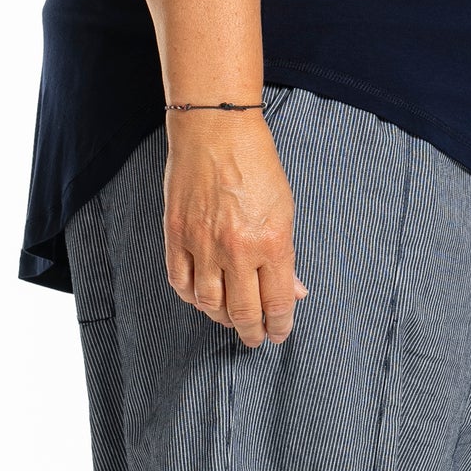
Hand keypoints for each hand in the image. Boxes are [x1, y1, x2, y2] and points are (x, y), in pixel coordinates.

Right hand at [163, 114, 307, 346]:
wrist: (215, 130)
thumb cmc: (256, 164)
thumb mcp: (285, 209)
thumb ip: (287, 255)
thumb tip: (294, 291)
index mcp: (272, 242)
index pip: (277, 302)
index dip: (280, 325)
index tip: (279, 333)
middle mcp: (237, 249)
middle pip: (243, 312)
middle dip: (251, 333)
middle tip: (255, 339)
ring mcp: (203, 244)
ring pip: (209, 304)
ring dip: (221, 319)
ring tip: (230, 320)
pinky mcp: (176, 234)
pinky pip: (180, 282)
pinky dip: (191, 298)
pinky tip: (202, 299)